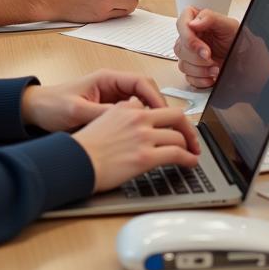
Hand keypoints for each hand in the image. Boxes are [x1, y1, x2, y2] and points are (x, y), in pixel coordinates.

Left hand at [21, 70, 166, 131]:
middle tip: (173, 127)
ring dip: (156, 116)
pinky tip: (147, 137)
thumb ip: (102, 114)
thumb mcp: (77, 112)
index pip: (142, 83)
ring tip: (166, 134)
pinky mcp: (110, 109)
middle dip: (163, 108)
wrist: (36, 109)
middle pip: (148, 91)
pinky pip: (134, 112)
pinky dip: (144, 122)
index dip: (157, 99)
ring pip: (144, 102)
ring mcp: (113, 96)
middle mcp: (113, 84)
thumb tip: (127, 118)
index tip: (165, 116)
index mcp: (107, 79)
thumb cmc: (53, 105)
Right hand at [73, 99, 200, 191]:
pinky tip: (190, 162)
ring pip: (179, 135)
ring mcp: (143, 136)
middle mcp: (137, 118)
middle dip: (188, 127)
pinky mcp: (145, 156)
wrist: (76, 161)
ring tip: (192, 153)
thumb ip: (119, 114)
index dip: (166, 118)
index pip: (154, 107)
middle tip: (191, 137)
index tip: (172, 126)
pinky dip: (188, 158)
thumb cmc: (84, 147)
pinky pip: (177, 153)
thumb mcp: (100, 119)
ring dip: (190, 145)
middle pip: (175, 115)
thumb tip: (132, 115)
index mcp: (126, 108)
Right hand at [174, 7, 239, 88]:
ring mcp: (190, 54)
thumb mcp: (229, 25)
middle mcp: (191, 36)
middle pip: (180, 48)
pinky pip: (188, 77)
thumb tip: (193, 23)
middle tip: (212, 58)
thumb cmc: (238, 40)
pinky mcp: (193, 69)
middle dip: (198, 58)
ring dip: (201, 70)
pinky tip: (212, 76)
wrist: (246, 58)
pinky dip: (201, 80)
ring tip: (216, 68)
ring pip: (183, 64)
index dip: (189, 39)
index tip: (204, 50)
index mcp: (196, 20)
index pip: (181, 24)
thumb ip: (210, 18)